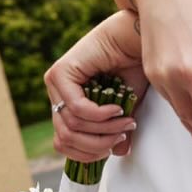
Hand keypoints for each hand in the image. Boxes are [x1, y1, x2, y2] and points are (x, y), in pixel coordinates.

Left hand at [45, 13, 145, 160]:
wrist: (136, 38)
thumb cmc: (132, 67)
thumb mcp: (126, 109)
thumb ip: (117, 131)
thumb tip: (117, 153)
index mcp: (69, 103)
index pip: (65, 142)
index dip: (89, 153)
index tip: (114, 145)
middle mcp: (58, 94)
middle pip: (66, 139)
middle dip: (99, 144)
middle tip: (122, 134)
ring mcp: (55, 83)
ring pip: (71, 127)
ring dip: (104, 129)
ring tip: (124, 120)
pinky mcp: (60, 73)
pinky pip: (77, 108)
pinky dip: (100, 115)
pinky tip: (116, 108)